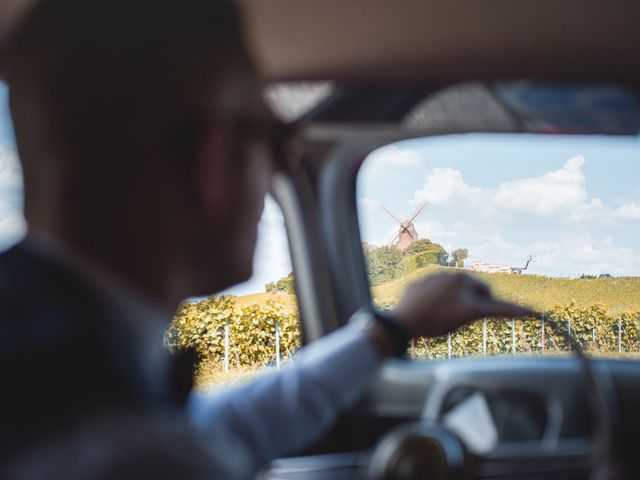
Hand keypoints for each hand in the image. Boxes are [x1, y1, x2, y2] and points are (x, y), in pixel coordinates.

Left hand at [393, 272, 532, 337]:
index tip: (527, 312)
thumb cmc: (436, 321)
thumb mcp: (468, 316)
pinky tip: (432, 309)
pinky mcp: (420, 281)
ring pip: (455, 289)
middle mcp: (450, 277)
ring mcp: (434, 277)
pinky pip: (436, 289)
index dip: (507, 307)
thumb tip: (526, 310)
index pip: (489, 297)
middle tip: (466, 317)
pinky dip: (439, 297)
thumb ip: (495, 310)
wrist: (403, 321)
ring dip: (457, 298)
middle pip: (473, 290)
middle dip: (475, 301)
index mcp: (463, 281)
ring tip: (446, 314)